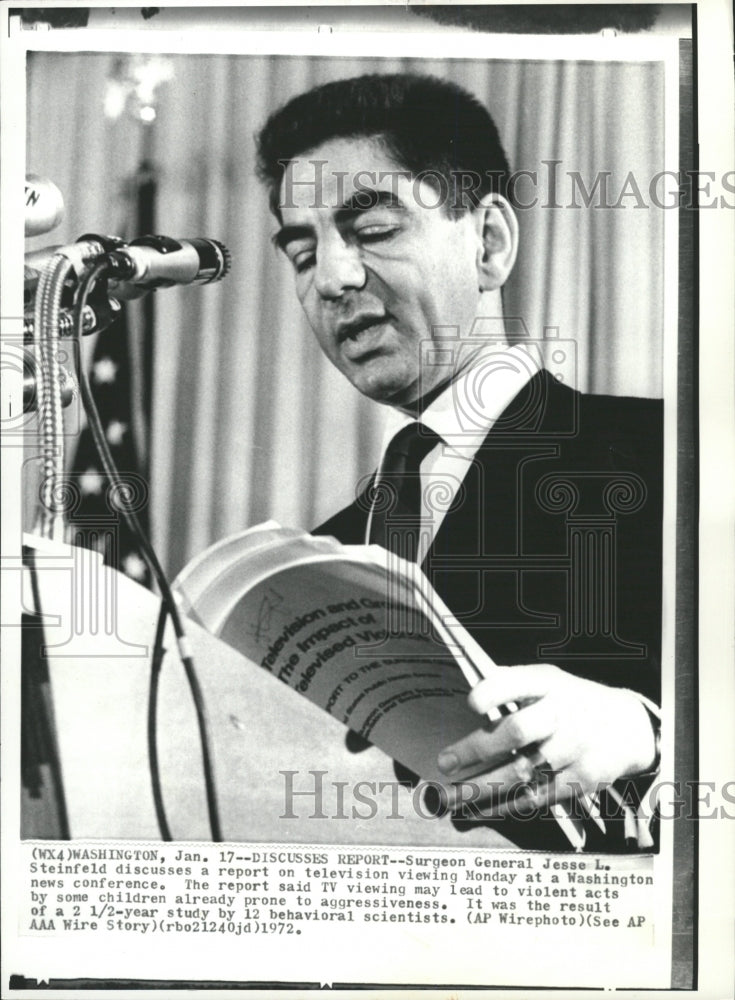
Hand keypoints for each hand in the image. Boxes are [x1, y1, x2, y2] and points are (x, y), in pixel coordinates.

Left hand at [437, 664, 657, 813]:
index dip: (493, 692)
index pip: (516, 682)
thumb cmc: (570, 701)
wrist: (627, 726)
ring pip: (522, 771)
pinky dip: (508, 804)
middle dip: (477, 749)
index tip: (472, 704)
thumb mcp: (548, 681)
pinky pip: (539, 796)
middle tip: (446, 762)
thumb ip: (512, 686)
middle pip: (517, 730)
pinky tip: (484, 808)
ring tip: (455, 794)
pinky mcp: (583, 778)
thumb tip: (471, 700)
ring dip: (483, 785)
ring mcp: (575, 747)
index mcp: (548, 683)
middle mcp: (562, 713)